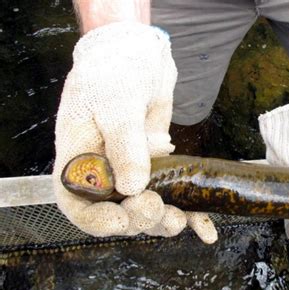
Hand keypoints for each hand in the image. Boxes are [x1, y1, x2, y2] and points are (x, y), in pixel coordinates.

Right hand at [52, 22, 216, 242]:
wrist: (138, 57)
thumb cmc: (114, 72)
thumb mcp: (115, 103)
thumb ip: (124, 144)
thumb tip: (133, 186)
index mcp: (80, 159)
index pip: (78, 203)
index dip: (96, 220)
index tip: (120, 221)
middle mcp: (105, 172)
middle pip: (117, 211)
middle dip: (139, 217)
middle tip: (156, 208)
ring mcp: (133, 172)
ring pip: (147, 210)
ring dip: (164, 221)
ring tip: (181, 220)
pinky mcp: (160, 169)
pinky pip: (173, 197)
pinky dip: (191, 213)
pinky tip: (206, 228)